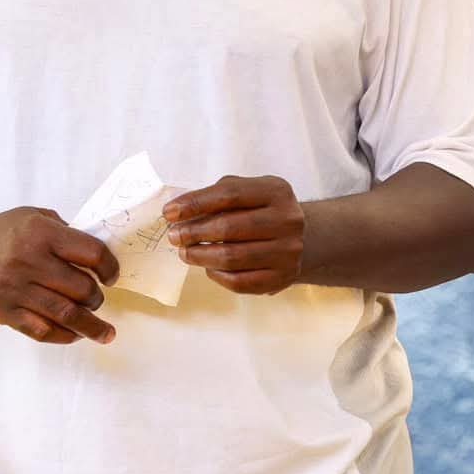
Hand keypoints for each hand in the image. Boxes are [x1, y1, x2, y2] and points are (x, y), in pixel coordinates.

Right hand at [0, 208, 119, 344]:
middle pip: (81, 288)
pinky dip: (64, 336)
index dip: (109, 267)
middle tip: (97, 299)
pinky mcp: (4, 312)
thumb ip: (63, 231)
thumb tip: (93, 255)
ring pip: (66, 314)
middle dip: (97, 297)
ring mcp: (16, 289)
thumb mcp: (32, 216)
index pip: (90, 253)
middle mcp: (29, 261)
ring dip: (90, 326)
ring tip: (105, 333)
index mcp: (41, 233)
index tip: (111, 276)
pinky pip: (41, 330)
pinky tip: (75, 335)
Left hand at [164, 176, 304, 294]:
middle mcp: (288, 220)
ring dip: (200, 256)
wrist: (303, 239)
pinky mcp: (283, 277)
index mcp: (276, 191)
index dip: (195, 203)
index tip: (169, 213)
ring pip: (232, 257)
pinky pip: (240, 281)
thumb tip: (176, 212)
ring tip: (184, 252)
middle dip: (194, 232)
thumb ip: (215, 196)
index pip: (229, 194)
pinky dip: (217, 275)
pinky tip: (208, 267)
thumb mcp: (247, 192)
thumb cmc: (261, 211)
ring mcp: (288, 251)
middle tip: (173, 236)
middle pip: (229, 227)